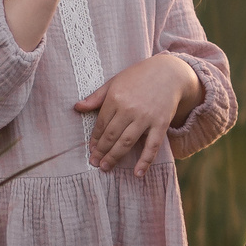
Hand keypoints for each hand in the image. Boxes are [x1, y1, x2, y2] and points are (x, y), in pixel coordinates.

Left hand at [77, 54, 198, 174]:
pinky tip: (138, 173)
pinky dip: (145, 161)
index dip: (95, 139)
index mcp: (116, 98)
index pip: (101, 124)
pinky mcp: (161, 124)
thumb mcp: (115, 82)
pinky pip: (152, 146)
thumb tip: (77, 107)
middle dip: (101, 151)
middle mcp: (130, 109)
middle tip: (94, 163)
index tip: (91, 150)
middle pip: (112, 135)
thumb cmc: (138, 76)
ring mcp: (146, 117)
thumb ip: (96, 97)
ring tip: (105, 167)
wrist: (169, 72)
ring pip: (127, 142)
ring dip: (114, 157)